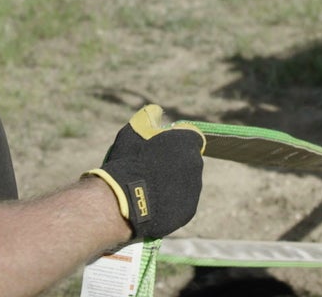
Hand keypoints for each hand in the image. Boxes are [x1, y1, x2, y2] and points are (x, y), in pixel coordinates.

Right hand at [84, 105, 204, 239]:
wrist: (124, 200)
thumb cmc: (129, 161)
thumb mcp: (134, 130)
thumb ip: (149, 117)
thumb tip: (157, 111)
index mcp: (188, 142)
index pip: (190, 138)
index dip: (176, 142)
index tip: (162, 148)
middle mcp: (196, 164)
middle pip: (188, 161)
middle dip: (174, 163)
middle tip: (151, 169)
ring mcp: (194, 189)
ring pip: (186, 183)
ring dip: (173, 183)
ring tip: (148, 188)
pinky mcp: (188, 210)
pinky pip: (181, 202)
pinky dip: (170, 202)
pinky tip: (152, 202)